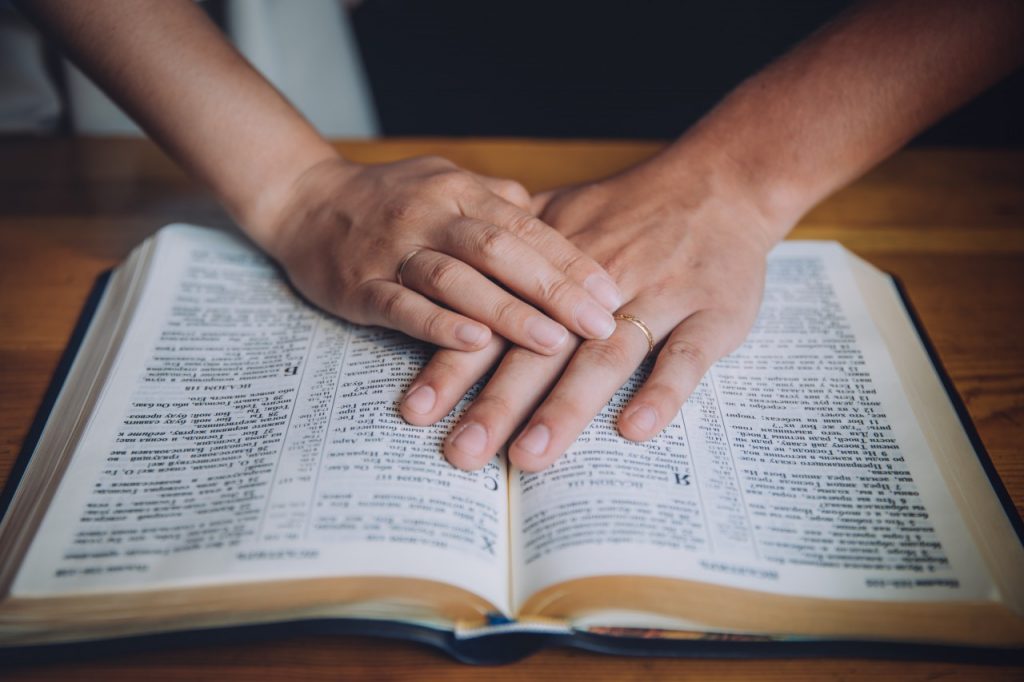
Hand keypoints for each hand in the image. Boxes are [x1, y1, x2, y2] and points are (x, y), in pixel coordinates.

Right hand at [261, 155, 622, 354]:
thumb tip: (555, 226)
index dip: (571, 260)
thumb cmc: (390, 199)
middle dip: (553, 290)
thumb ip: (499, 203)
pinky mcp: (359, 286)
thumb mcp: (448, 184)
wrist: (304, 201)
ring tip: (552, 342)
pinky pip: (402, 306)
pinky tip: (473, 345)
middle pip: (499, 250)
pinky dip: (438, 326)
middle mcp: (430, 215)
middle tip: (599, 325)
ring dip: (506, 312)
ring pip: (455, 280)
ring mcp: (393, 250)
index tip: (611, 293)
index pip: (526, 225)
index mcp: (460, 191)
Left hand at [401, 153, 783, 470]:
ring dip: (566, 407)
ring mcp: (657, 299)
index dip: (453, 365)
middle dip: (497, 403)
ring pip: (606, 357)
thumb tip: (447, 269)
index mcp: (555, 269)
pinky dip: (663, 392)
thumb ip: (510, 250)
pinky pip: (687, 356)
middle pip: (540, 350)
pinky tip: (635, 430)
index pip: (494, 323)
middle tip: (461, 454)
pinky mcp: (712, 314)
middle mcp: (598, 289)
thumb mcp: (563, 215)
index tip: (416, 411)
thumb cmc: (630, 210)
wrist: (718, 184)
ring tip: (529, 456)